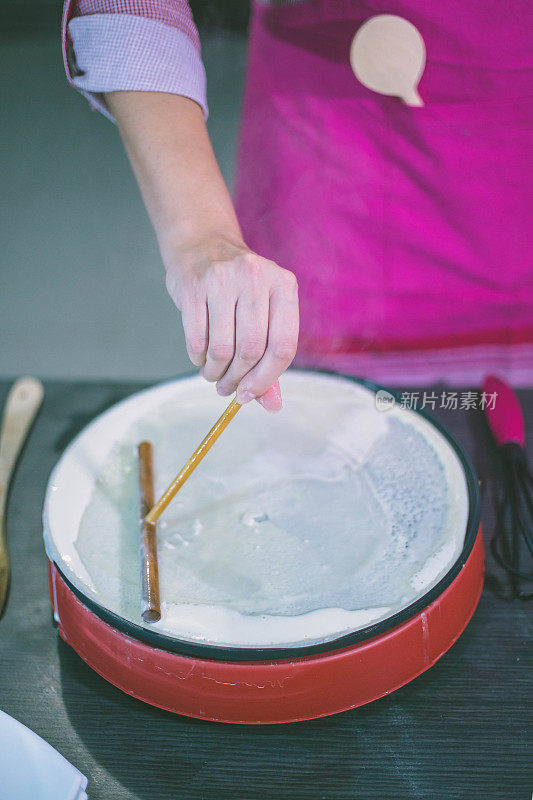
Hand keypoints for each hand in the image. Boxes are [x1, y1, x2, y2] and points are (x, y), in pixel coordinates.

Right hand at [165, 238, 298, 411]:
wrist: (202, 244)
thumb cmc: (239, 288)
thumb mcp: (264, 313)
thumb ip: (270, 360)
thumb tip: (272, 406)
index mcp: (284, 286)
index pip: (283, 347)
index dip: (266, 380)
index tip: (249, 395)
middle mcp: (256, 279)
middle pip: (251, 350)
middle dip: (237, 378)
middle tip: (227, 388)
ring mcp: (223, 279)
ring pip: (222, 348)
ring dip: (215, 372)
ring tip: (212, 375)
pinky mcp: (193, 285)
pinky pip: (196, 339)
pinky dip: (197, 357)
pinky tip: (200, 356)